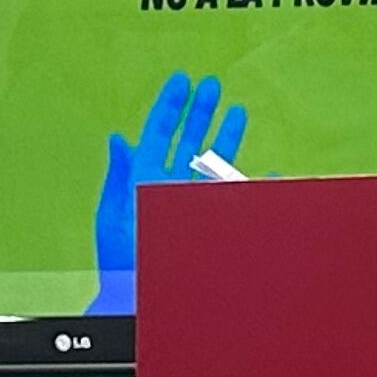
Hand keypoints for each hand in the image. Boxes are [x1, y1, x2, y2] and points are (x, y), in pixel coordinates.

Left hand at [93, 72, 247, 308]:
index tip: (181, 79)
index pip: (158, 132)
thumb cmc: (124, 261)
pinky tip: (262, 173)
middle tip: (211, 84)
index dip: (169, 105)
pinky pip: (234, 196)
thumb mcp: (114, 214)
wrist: (143, 297)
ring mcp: (192, 202)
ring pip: (214, 162)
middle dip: (200, 111)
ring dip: (226, 136)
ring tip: (237, 112)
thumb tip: (119, 139)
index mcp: (143, 178)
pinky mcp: (210, 220)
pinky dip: (251, 184)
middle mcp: (170, 186)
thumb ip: (121, 175)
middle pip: (189, 140)